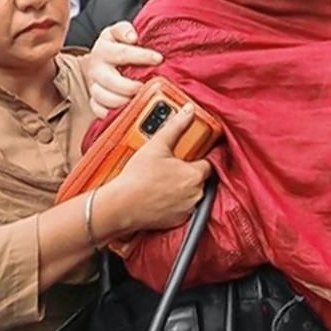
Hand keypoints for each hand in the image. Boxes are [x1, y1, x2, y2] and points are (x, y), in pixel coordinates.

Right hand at [87, 22, 161, 117]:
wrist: (101, 60)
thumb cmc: (116, 46)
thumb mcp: (119, 32)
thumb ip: (124, 30)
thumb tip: (132, 37)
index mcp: (104, 49)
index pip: (122, 52)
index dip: (141, 56)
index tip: (158, 59)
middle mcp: (97, 68)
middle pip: (110, 80)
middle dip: (128, 86)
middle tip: (144, 87)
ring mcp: (94, 85)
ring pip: (103, 97)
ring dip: (121, 101)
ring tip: (137, 100)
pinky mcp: (94, 100)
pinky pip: (98, 110)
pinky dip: (110, 112)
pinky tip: (124, 111)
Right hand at [99, 104, 212, 233]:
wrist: (121, 205)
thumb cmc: (137, 177)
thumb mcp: (157, 145)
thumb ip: (176, 126)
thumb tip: (188, 110)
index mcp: (195, 175)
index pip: (210, 162)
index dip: (202, 156)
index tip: (195, 153)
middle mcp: (196, 194)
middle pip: (200, 177)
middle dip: (190, 171)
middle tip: (173, 165)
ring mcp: (188, 208)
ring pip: (192, 193)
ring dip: (184, 186)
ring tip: (165, 179)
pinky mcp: (178, 220)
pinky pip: (184, 207)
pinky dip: (176, 201)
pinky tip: (161, 193)